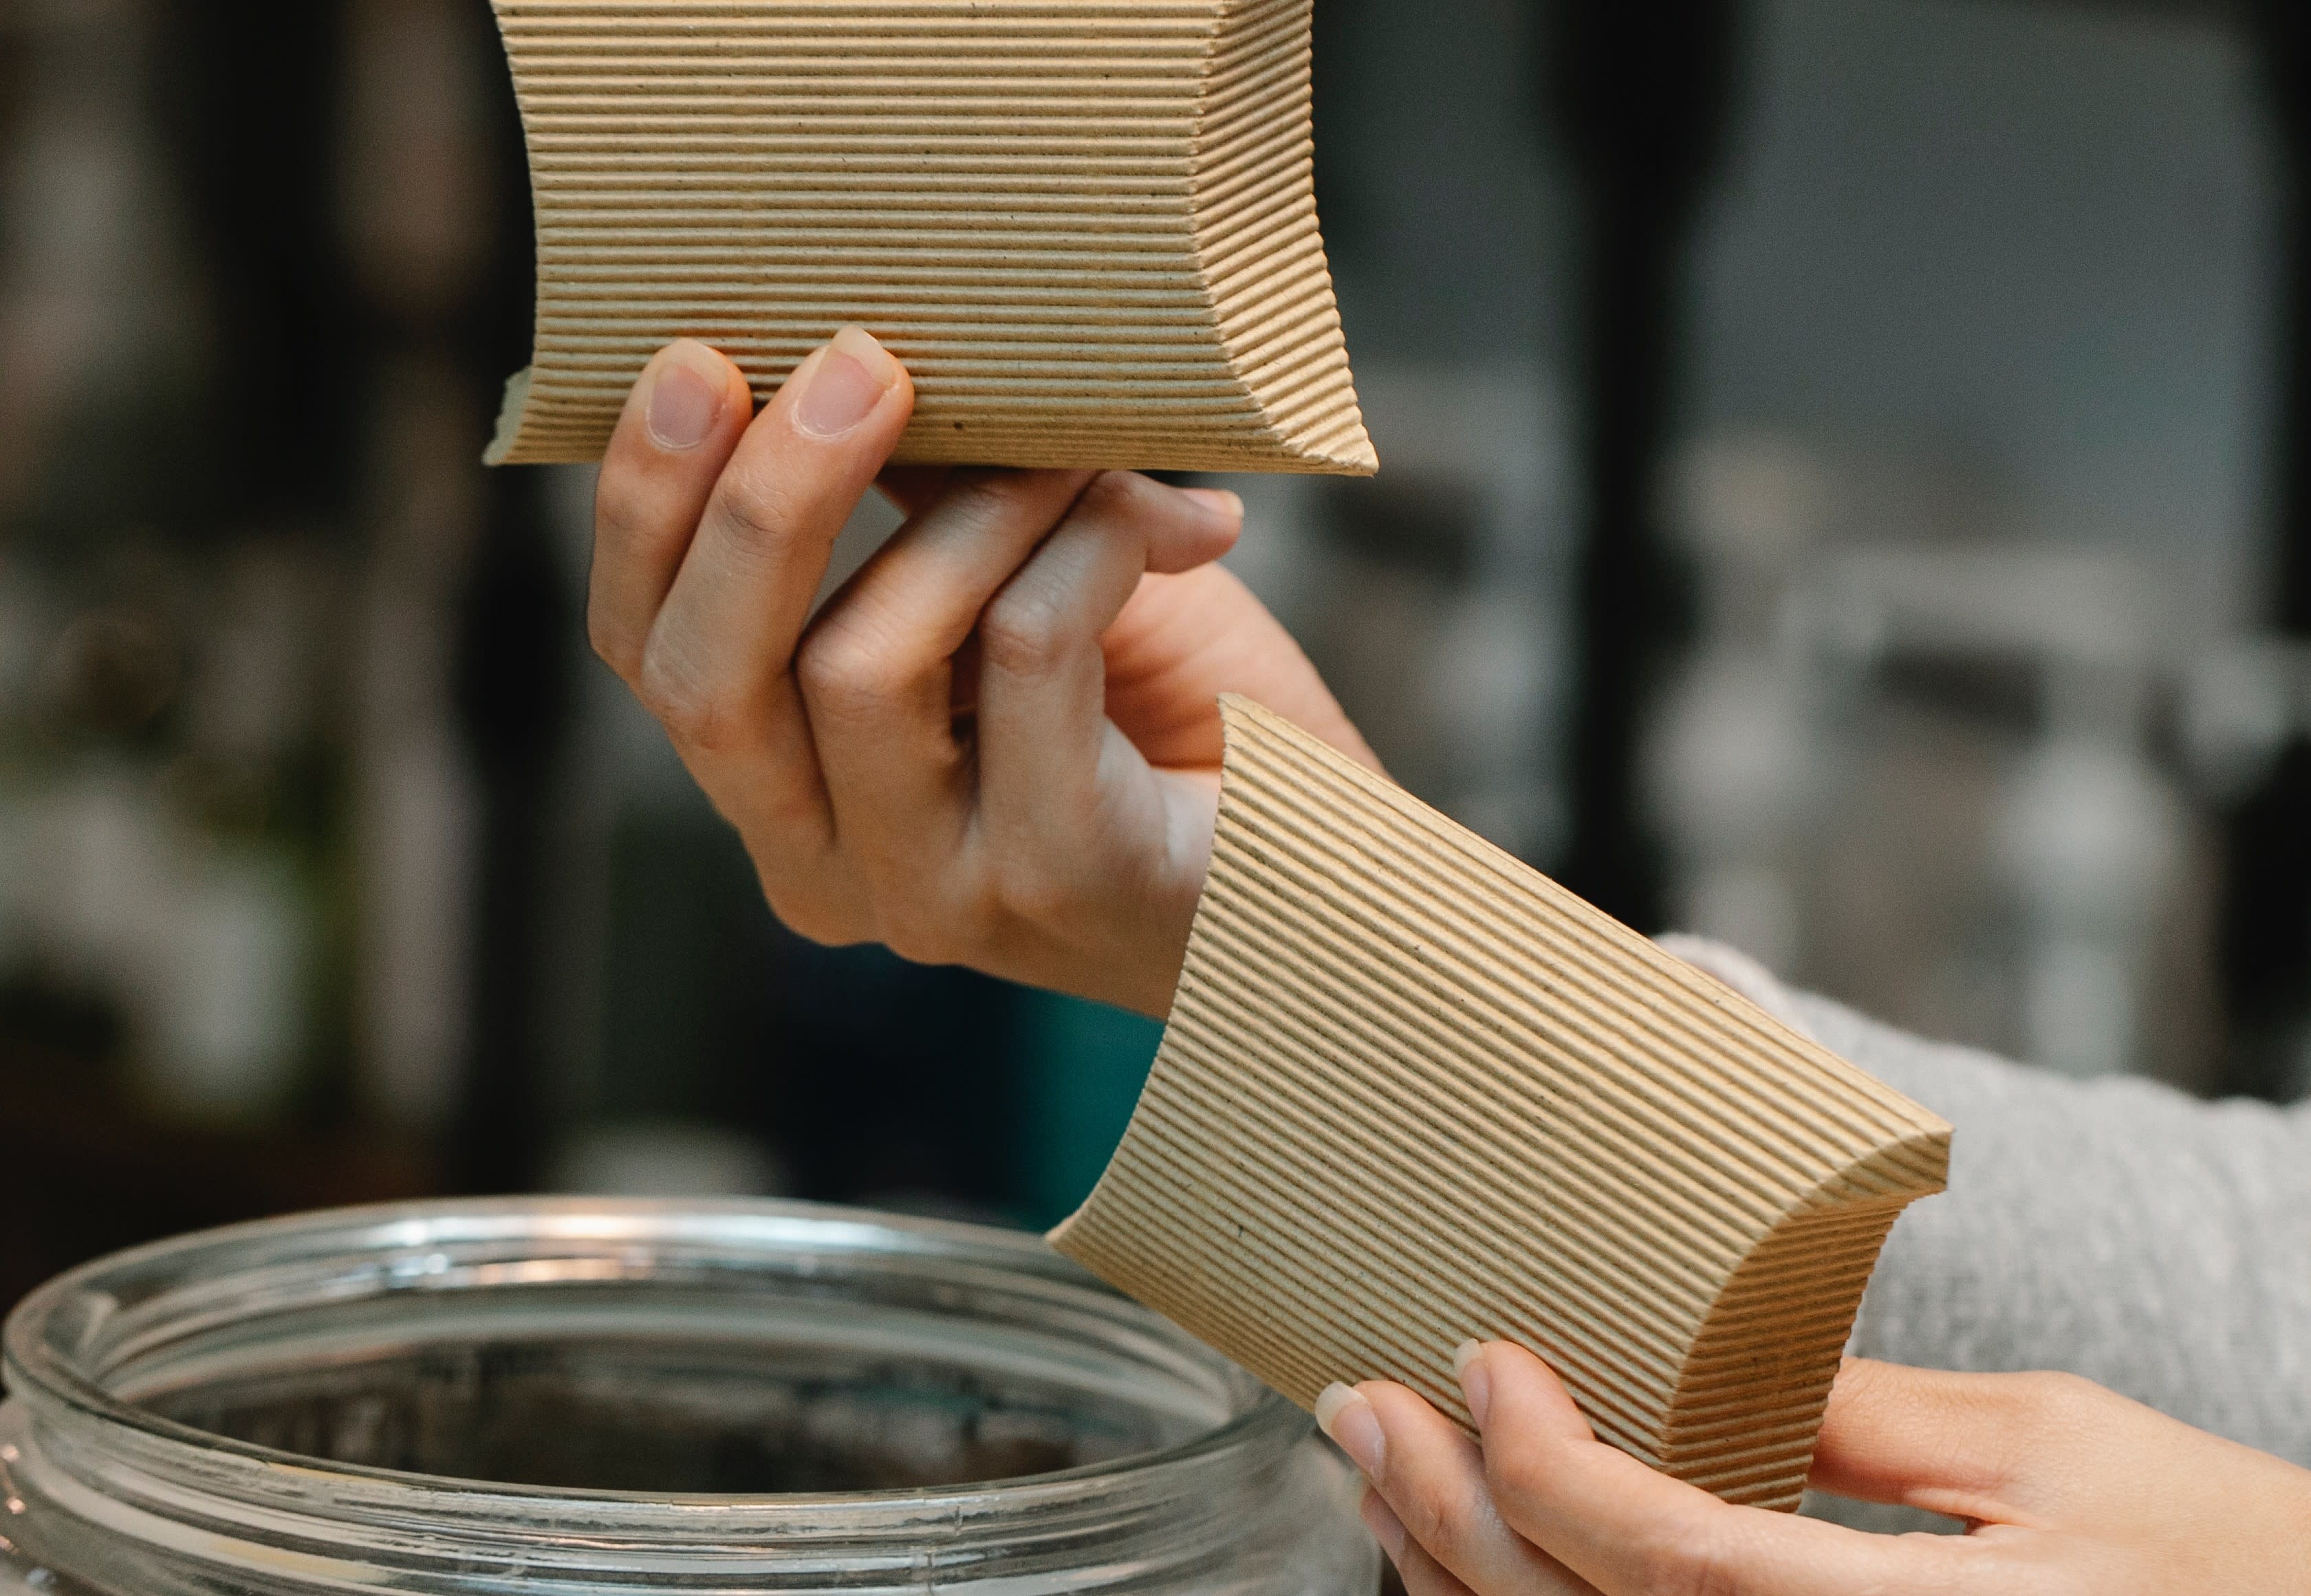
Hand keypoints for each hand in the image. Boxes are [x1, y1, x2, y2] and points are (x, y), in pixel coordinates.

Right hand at [588, 330, 1374, 1015]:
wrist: (1332, 858)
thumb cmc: (1178, 720)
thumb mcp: (1018, 585)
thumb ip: (925, 508)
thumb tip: (872, 357)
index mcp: (788, 798)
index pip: (646, 661)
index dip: (644, 513)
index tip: (694, 360)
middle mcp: (831, 870)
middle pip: (706, 683)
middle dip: (758, 503)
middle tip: (854, 362)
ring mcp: (931, 896)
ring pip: (856, 664)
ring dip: (973, 514)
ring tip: (1076, 459)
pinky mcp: (1052, 880)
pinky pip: (1024, 651)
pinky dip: (1092, 545)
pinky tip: (1186, 529)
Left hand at [1317, 1340, 2310, 1594]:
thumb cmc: (2222, 1554)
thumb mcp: (2053, 1447)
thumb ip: (1867, 1417)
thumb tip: (1712, 1358)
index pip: (1662, 1558)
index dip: (1542, 1461)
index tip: (1482, 1357)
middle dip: (1447, 1514)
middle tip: (1362, 1404)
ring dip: (1459, 1576)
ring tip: (1385, 1472)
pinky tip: (1477, 1560)